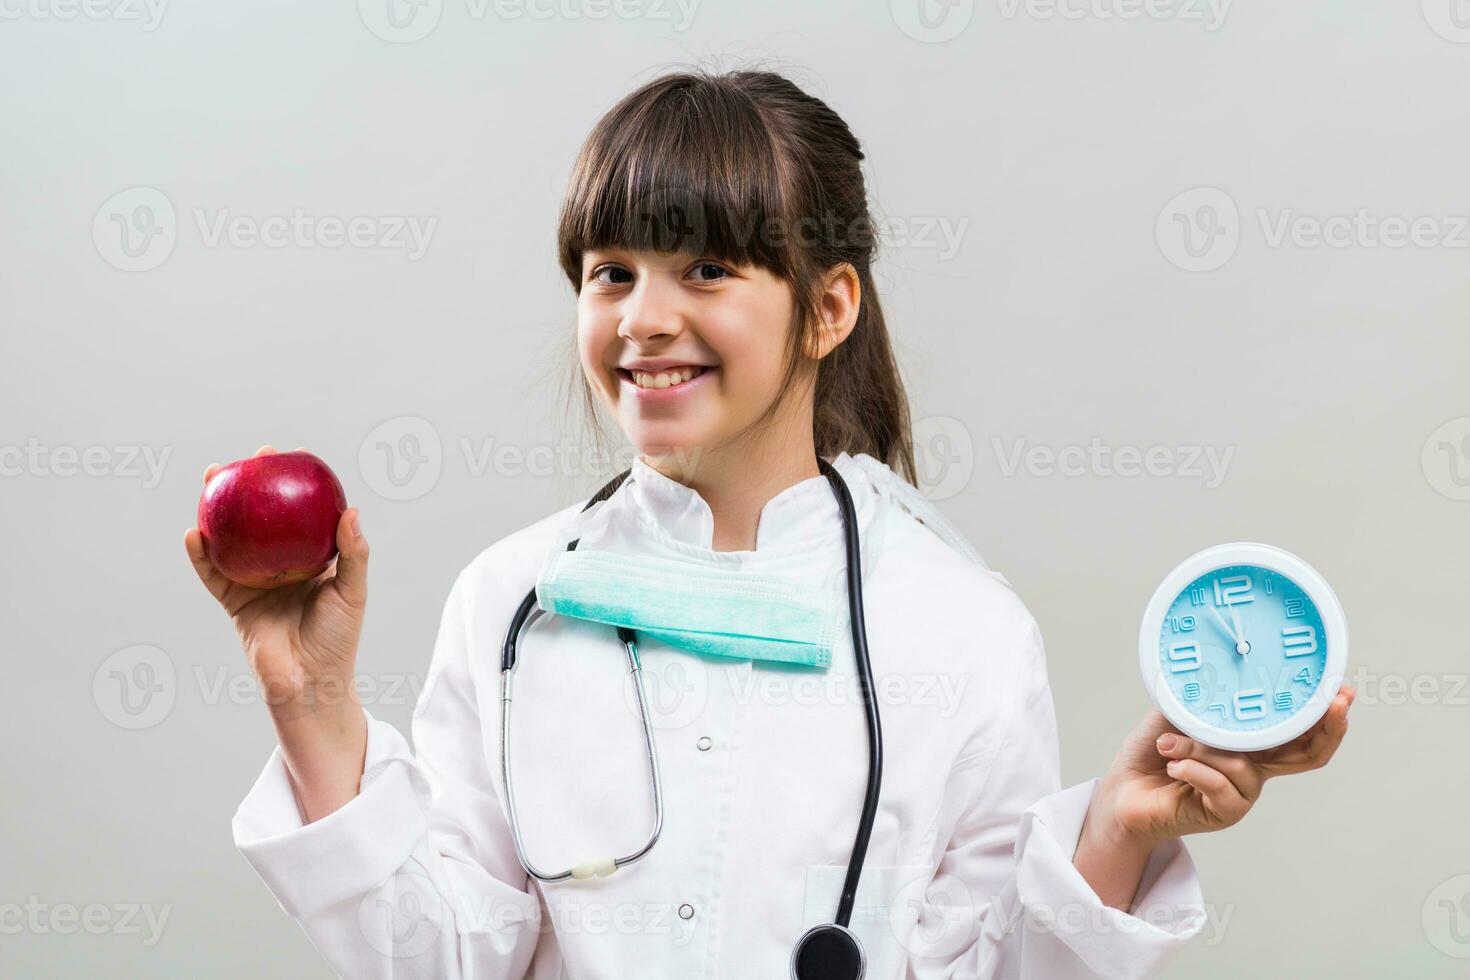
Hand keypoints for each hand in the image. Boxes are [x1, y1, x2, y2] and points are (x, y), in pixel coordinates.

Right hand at [184, 444, 368, 820]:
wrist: (310, 683)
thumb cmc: (339, 638)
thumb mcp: (352, 591)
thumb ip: (353, 553)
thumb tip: (350, 509)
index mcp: (312, 560)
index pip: (302, 515)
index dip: (295, 487)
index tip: (292, 457)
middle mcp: (281, 566)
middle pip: (261, 519)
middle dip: (251, 488)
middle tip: (247, 460)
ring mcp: (254, 582)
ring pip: (232, 538)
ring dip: (217, 509)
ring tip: (209, 481)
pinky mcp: (234, 602)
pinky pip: (212, 573)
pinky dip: (200, 554)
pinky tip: (194, 532)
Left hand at [1088, 685, 1355, 847]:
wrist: (1122, 793)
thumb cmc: (1153, 752)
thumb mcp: (1180, 713)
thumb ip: (1206, 698)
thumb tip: (1222, 672)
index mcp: (1249, 744)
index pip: (1298, 731)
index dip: (1325, 714)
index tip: (1342, 690)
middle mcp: (1254, 770)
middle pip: (1308, 755)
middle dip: (1327, 727)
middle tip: (1336, 704)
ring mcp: (1242, 794)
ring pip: (1243, 764)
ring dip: (1200, 750)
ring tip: (1170, 746)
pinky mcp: (1222, 814)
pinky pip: (1219, 786)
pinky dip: (1190, 770)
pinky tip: (1172, 767)